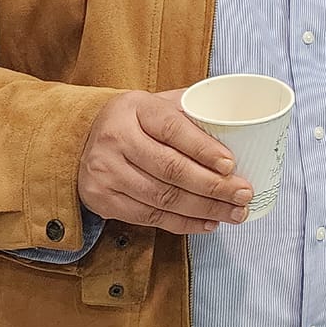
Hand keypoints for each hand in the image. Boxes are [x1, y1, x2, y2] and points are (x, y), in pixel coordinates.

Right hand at [76, 89, 253, 234]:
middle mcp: (116, 139)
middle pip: (171, 168)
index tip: (230, 164)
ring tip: (233, 212)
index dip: (203, 149)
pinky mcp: (102, 200)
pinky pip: (149, 217)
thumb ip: (193, 110)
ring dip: (205, 209)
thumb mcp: (158, 103)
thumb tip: (239, 126)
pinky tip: (208, 222)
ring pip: (163, 197)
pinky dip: (183, 223)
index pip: (173, 129)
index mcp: (135, 108)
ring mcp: (106, 172)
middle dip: (214, 186)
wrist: (82, 140)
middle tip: (243, 194)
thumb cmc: (136, 121)